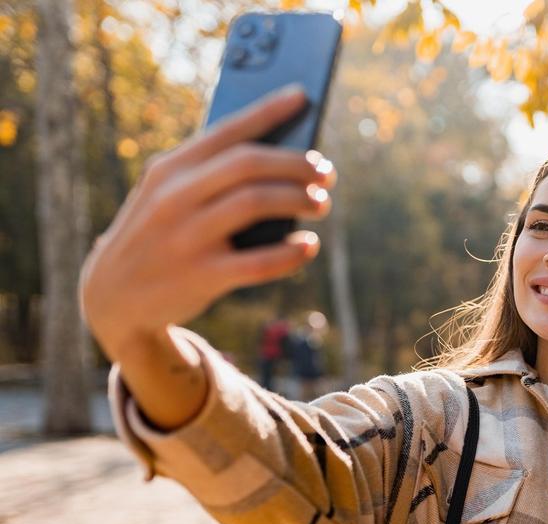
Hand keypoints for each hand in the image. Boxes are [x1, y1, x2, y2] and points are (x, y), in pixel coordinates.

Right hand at [79, 84, 336, 362]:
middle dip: (297, 163)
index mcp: (169, 169)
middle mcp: (174, 197)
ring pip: (255, 202)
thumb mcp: (168, 195)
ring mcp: (186, 236)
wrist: (114, 296)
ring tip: (321, 203)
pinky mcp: (201, 276)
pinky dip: (292, 252)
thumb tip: (286, 161)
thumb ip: (212, 175)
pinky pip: (259, 262)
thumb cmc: (161, 234)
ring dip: (299, 198)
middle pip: (249, 164)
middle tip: (326, 172)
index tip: (303, 97)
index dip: (268, 111)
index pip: (227, 131)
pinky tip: (309, 245)